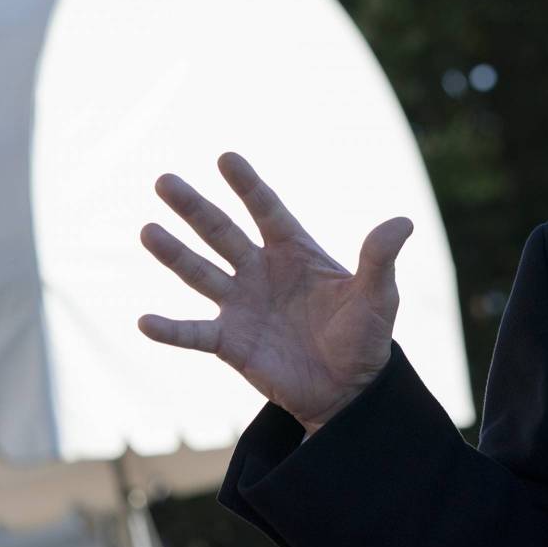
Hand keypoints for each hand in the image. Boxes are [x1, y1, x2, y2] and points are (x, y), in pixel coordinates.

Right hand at [138, 152, 411, 433]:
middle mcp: (261, 271)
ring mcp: (242, 305)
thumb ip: (381, 258)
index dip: (247, 185)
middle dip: (194, 208)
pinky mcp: (230, 343)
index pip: (267, 210)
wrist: (349, 388)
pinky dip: (170, 329)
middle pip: (222, 232)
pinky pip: (194, 333)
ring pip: (200, 273)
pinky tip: (144, 320)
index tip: (226, 158)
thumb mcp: (378, 295)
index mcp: (295, 251)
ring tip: (147, 230)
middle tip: (164, 181)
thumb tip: (404, 221)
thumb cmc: (365, 335)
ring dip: (174, 254)